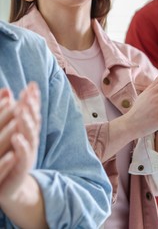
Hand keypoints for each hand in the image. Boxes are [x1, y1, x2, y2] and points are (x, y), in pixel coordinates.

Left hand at [0, 82, 40, 202]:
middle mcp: (30, 140)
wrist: (11, 187)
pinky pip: (23, 155)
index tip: (31, 85)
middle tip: (29, 94)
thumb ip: (11, 114)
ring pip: (30, 135)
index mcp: (27, 131)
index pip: (32, 112)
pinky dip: (21, 146)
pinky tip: (17, 138)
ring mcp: (28, 153)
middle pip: (33, 121)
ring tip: (22, 111)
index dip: (33, 99)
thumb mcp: (10, 134)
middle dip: (32, 107)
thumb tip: (9, 90)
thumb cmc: (9, 158)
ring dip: (27, 123)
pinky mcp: (22, 167)